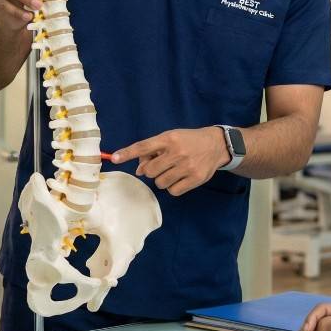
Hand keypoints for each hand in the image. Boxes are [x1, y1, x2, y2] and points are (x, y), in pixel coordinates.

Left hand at [111, 127, 230, 195]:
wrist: (216, 144)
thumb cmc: (188, 141)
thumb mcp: (171, 138)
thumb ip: (153, 151)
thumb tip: (139, 171)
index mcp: (169, 138)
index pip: (143, 146)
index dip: (127, 153)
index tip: (114, 158)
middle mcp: (177, 152)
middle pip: (149, 171)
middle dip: (152, 170)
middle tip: (162, 165)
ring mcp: (187, 167)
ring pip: (160, 182)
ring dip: (162, 179)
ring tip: (173, 171)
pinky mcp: (195, 179)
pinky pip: (173, 191)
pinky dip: (173, 187)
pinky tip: (180, 178)